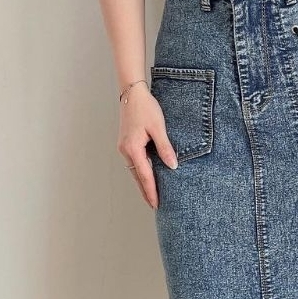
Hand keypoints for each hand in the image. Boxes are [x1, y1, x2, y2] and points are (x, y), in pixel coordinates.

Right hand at [118, 83, 177, 209]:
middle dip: (146, 191)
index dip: (151, 191)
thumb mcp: (158, 128)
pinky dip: (141, 171)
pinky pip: (134, 162)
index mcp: (132, 148)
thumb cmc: (146, 108)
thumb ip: (165, 148)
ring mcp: (124, 147)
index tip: (156, 204)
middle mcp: (125, 150)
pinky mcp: (126, 143)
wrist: (132, 93)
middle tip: (155, 205)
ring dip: (143, 182)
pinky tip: (147, 175)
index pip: (144, 175)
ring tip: (152, 194)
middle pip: (137, 176)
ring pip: (135, 170)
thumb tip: (173, 166)